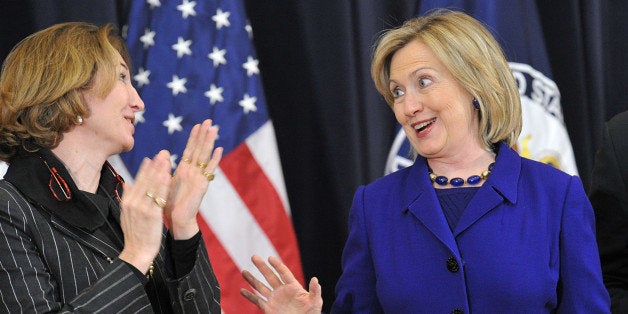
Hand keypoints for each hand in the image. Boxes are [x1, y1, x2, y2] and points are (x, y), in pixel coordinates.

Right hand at [118, 150, 171, 272]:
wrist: (137, 252)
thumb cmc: (135, 234)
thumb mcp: (127, 215)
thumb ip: (127, 198)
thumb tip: (127, 184)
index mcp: (127, 202)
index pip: (137, 181)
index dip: (146, 168)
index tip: (152, 157)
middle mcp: (132, 203)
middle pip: (145, 180)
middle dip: (155, 165)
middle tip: (163, 152)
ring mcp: (141, 208)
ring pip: (152, 186)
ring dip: (160, 171)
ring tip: (167, 159)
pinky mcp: (151, 215)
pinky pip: (158, 197)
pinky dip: (162, 186)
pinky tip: (168, 176)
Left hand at [165, 119, 222, 239]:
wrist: (176, 221)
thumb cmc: (169, 205)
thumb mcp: (163, 183)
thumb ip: (163, 169)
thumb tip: (158, 156)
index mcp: (184, 171)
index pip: (190, 150)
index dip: (193, 138)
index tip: (197, 125)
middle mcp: (193, 172)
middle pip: (199, 149)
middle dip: (203, 135)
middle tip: (209, 120)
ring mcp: (199, 178)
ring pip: (204, 156)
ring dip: (209, 142)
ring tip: (214, 129)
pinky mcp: (202, 185)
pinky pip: (209, 170)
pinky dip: (214, 160)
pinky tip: (219, 149)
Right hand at [240, 255, 322, 313]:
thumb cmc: (311, 313)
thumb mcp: (316, 302)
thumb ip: (315, 291)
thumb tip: (315, 279)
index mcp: (293, 287)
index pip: (283, 272)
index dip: (277, 265)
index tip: (270, 258)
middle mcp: (282, 291)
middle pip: (270, 276)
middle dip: (262, 267)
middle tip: (254, 256)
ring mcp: (274, 299)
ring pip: (261, 287)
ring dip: (252, 279)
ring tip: (244, 271)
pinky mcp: (269, 309)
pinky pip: (258, 301)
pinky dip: (250, 296)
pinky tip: (242, 290)